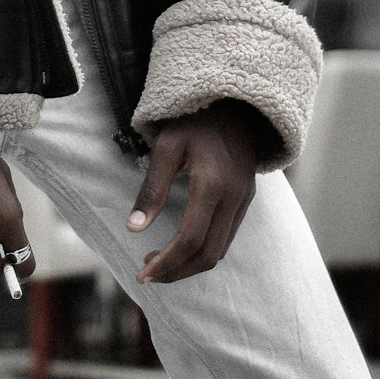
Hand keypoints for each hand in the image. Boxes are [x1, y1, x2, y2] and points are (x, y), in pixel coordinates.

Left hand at [127, 100, 266, 284]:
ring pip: (220, 251)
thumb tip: (133, 227)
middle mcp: (233, 197)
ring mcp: (243, 200)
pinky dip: (205, 251)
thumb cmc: (195, 121)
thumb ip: (151, 188)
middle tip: (149, 274)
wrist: (234, 104)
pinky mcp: (246, 200)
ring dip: (190, 265)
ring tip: (161, 264)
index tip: (143, 273)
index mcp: (212, 184)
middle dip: (177, 272)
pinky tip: (183, 247)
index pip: (190, 239)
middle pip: (208, 254)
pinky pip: (227, 238)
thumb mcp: (166, 145)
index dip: (166, 263)